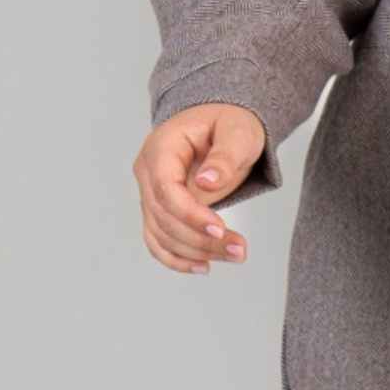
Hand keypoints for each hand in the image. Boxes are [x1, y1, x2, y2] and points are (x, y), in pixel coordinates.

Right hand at [134, 104, 266, 273]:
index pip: (165, 188)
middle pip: (163, 216)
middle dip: (201, 239)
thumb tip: (207, 182)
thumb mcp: (238, 132)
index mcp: (161, 147)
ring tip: (235, 255)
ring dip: (196, 252)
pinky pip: (158, 240)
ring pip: (161, 234)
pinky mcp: (159, 210)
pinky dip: (177, 258)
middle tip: (240, 249)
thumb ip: (224, 155)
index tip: (220, 229)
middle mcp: (148, 171)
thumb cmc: (229, 123)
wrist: (222, 125)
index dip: (190, 214)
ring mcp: (150, 192)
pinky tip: (204, 266)